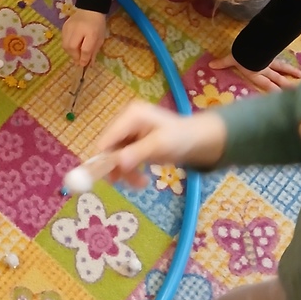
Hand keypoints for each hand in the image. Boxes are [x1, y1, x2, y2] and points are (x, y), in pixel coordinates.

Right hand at [62, 9, 107, 66]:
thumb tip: (89, 64)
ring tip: (76, 53)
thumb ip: (94, 51)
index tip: (84, 64)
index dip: (84, 59)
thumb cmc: (97, 25)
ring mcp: (69, 27)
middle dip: (75, 56)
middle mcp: (78, 29)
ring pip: (65, 44)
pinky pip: (63, 40)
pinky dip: (67, 45)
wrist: (90, 9)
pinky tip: (72, 45)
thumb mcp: (100, 38)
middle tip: (78, 60)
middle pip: (72, 47)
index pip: (85, 49)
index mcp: (91, 32)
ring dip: (70, 52)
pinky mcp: (64, 26)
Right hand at [95, 99, 226, 183]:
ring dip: (125, 173)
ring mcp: (128, 132)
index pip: (108, 138)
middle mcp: (125, 121)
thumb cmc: (181, 138)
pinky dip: (130, 172)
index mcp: (130, 115)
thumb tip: (118, 163)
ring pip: (115, 157)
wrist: (196, 140)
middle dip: (118, 168)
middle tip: (130, 185)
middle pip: (109, 148)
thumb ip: (138, 152)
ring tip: (141, 184)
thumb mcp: (161, 144)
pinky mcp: (131, 143)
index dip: (104, 158)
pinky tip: (141, 180)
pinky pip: (123, 160)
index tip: (109, 179)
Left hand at [209, 52, 300, 93]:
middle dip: (285, 85)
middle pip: (277, 78)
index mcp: (256, 73)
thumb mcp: (232, 58)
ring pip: (282, 67)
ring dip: (291, 71)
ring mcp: (270, 60)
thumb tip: (211, 65)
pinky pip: (281, 58)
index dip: (273, 91)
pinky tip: (295, 61)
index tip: (281, 97)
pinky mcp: (272, 52)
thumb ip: (223, 62)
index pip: (266, 84)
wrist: (253, 43)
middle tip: (295, 91)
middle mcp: (265, 69)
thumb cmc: (242, 53)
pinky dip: (288, 61)